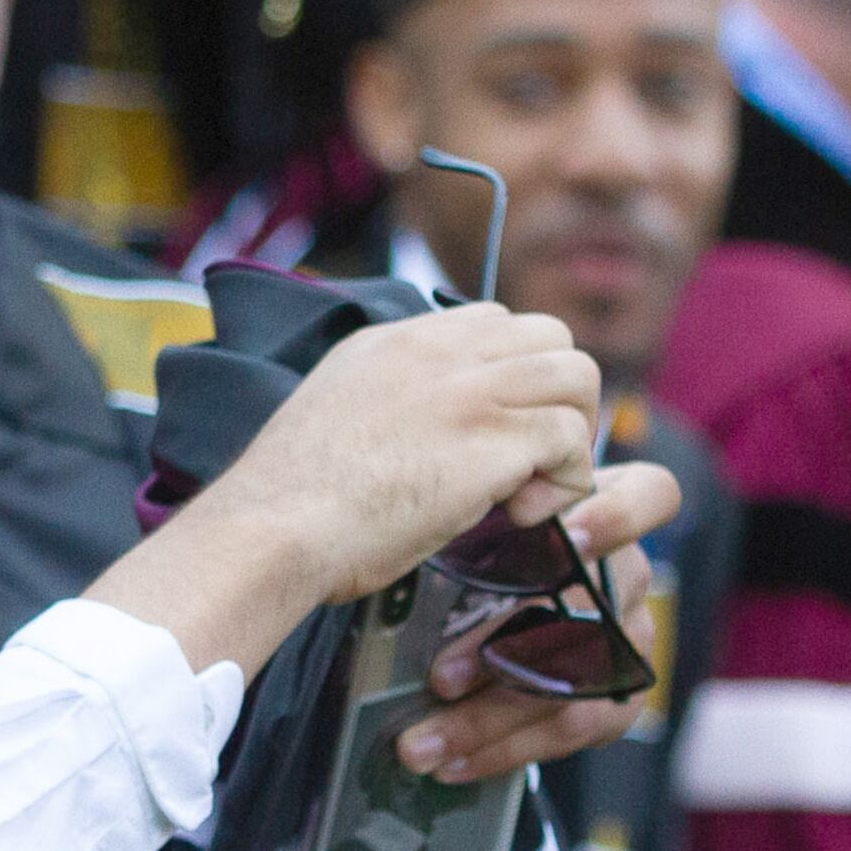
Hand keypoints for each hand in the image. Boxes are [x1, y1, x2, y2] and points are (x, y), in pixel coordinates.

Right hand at [95, 303, 606, 677]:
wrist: (272, 527)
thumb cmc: (291, 499)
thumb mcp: (335, 412)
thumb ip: (386, 399)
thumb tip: (422, 430)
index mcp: (393, 341)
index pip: (492, 323)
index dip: (511, 379)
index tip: (490, 434)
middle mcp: (437, 350)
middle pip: (550, 336)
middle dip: (557, 399)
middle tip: (527, 460)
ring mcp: (470, 388)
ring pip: (578, 377)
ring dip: (570, 438)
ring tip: (528, 490)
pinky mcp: (494, 436)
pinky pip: (572, 439)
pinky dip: (564, 483)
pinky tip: (520, 515)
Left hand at [395, 473, 680, 783]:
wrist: (521, 592)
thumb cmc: (489, 543)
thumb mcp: (481, 521)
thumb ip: (470, 524)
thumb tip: (397, 543)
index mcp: (604, 512)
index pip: (649, 498)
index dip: (616, 517)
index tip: (565, 537)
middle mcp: (628, 576)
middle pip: (587, 616)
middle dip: (503, 655)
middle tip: (437, 681)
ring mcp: (631, 638)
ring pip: (572, 688)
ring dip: (488, 722)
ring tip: (421, 744)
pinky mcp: (621, 694)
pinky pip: (571, 730)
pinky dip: (504, 749)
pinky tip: (453, 761)